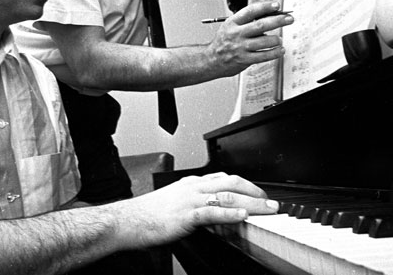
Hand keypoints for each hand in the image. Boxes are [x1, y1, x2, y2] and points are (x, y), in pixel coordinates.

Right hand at [111, 172, 277, 247]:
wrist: (127, 220)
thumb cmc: (148, 214)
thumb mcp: (174, 202)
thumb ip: (193, 203)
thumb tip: (210, 211)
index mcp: (190, 184)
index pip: (223, 178)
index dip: (245, 184)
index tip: (259, 193)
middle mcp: (193, 187)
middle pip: (231, 182)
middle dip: (255, 190)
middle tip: (271, 201)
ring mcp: (189, 200)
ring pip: (227, 195)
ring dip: (251, 202)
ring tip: (267, 209)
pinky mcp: (185, 215)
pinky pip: (212, 212)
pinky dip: (230, 212)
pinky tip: (242, 215)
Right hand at [209, 1, 293, 77]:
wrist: (211, 60)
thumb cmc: (223, 42)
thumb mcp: (230, 27)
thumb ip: (246, 22)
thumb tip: (269, 16)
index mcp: (232, 23)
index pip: (250, 11)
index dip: (265, 7)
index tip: (276, 6)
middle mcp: (236, 34)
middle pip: (260, 25)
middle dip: (278, 21)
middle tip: (289, 19)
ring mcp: (240, 47)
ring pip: (264, 41)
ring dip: (276, 39)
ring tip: (280, 39)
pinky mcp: (244, 59)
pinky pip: (263, 56)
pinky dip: (274, 53)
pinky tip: (279, 50)